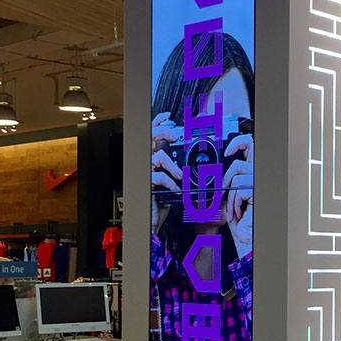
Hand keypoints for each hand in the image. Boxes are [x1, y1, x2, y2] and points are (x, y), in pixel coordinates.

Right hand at [151, 112, 182, 233]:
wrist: (157, 223)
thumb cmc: (165, 203)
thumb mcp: (176, 183)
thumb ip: (180, 171)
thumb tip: (194, 164)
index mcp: (155, 160)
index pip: (154, 136)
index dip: (159, 123)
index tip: (168, 117)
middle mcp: (148, 163)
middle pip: (151, 138)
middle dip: (163, 132)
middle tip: (174, 135)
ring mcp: (146, 173)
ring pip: (158, 156)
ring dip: (172, 165)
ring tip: (179, 175)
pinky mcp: (146, 184)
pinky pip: (158, 176)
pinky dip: (170, 182)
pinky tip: (174, 189)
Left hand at [222, 134, 252, 257]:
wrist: (246, 240)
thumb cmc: (239, 223)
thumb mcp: (229, 199)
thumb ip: (227, 183)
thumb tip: (214, 172)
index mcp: (252, 175)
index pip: (249, 148)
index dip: (238, 142)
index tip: (226, 150)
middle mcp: (259, 176)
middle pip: (249, 148)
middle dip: (232, 161)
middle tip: (225, 186)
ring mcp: (260, 183)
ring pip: (238, 171)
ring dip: (230, 192)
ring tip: (234, 208)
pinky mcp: (259, 192)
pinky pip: (240, 187)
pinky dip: (235, 201)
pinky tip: (238, 213)